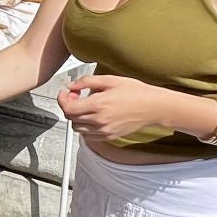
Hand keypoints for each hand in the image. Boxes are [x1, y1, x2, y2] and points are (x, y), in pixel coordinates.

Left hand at [57, 73, 171, 141]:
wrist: (154, 107)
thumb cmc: (136, 92)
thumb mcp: (110, 80)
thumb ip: (87, 82)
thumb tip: (71, 85)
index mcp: (98, 104)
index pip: (68, 108)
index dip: (62, 99)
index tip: (65, 92)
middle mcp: (100, 120)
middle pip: (70, 118)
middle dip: (68, 106)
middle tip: (75, 96)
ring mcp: (104, 131)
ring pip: (78, 128)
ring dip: (76, 118)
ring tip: (85, 107)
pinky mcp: (109, 136)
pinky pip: (88, 136)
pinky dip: (85, 127)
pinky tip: (92, 117)